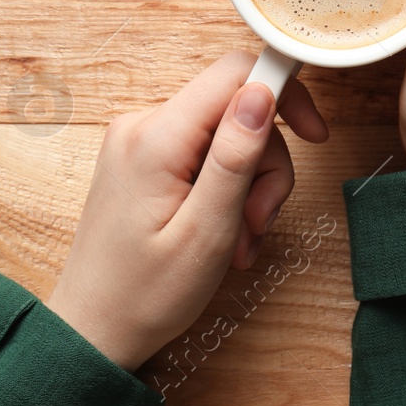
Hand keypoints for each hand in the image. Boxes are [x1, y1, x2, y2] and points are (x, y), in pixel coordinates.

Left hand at [48, 52, 328, 370]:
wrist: (92, 332)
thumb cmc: (145, 295)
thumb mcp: (207, 230)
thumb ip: (235, 156)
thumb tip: (263, 90)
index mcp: (156, 137)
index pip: (236, 73)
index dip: (285, 93)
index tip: (313, 134)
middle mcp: (143, 125)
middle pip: (237, 110)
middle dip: (264, 165)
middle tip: (258, 221)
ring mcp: (140, 141)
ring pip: (227, 135)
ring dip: (247, 186)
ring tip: (238, 240)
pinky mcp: (144, 158)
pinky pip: (204, 153)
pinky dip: (225, 189)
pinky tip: (223, 231)